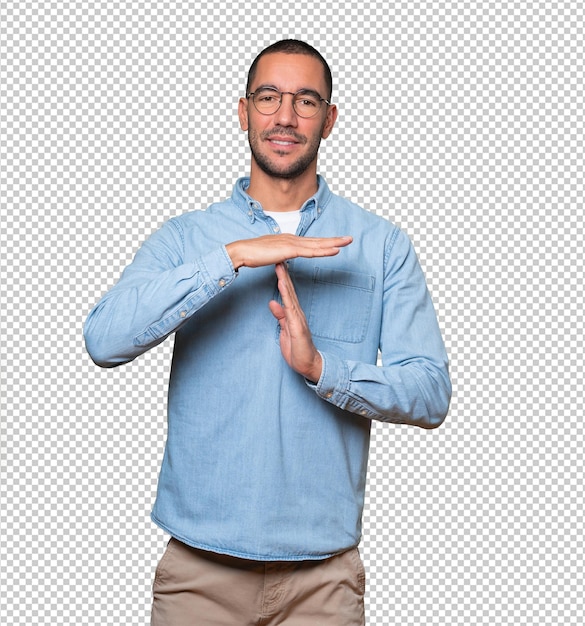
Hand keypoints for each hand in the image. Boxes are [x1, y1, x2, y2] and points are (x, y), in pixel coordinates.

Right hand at [226, 234, 351, 269]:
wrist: (243, 251)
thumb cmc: (253, 254)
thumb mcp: (271, 255)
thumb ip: (280, 255)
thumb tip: (284, 259)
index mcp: (289, 240)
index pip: (311, 242)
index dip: (324, 242)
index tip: (336, 243)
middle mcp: (293, 239)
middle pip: (318, 240)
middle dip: (334, 240)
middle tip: (349, 239)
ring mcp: (292, 243)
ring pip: (317, 244)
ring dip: (333, 243)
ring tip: (347, 242)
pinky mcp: (290, 250)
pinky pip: (311, 251)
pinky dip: (324, 250)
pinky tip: (334, 250)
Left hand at [268, 263, 321, 382]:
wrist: (308, 364)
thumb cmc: (297, 349)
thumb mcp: (285, 330)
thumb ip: (280, 316)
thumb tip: (272, 302)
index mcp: (293, 313)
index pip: (286, 292)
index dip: (281, 279)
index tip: (276, 265)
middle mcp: (297, 312)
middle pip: (288, 290)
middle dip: (283, 274)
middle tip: (278, 257)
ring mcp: (298, 318)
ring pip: (290, 296)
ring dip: (284, 281)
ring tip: (280, 267)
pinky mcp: (298, 326)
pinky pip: (291, 308)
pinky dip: (286, 296)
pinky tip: (282, 286)